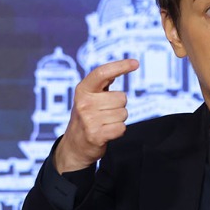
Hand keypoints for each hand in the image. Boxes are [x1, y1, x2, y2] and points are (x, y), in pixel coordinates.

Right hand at [54, 59, 138, 173]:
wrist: (74, 147)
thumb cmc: (86, 117)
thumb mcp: (89, 97)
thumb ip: (103, 83)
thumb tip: (122, 66)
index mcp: (83, 90)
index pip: (102, 73)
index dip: (120, 66)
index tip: (135, 63)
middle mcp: (84, 103)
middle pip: (121, 98)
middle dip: (119, 106)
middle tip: (105, 113)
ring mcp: (89, 120)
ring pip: (123, 113)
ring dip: (118, 119)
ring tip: (104, 123)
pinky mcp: (95, 135)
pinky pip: (122, 128)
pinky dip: (118, 131)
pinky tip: (107, 132)